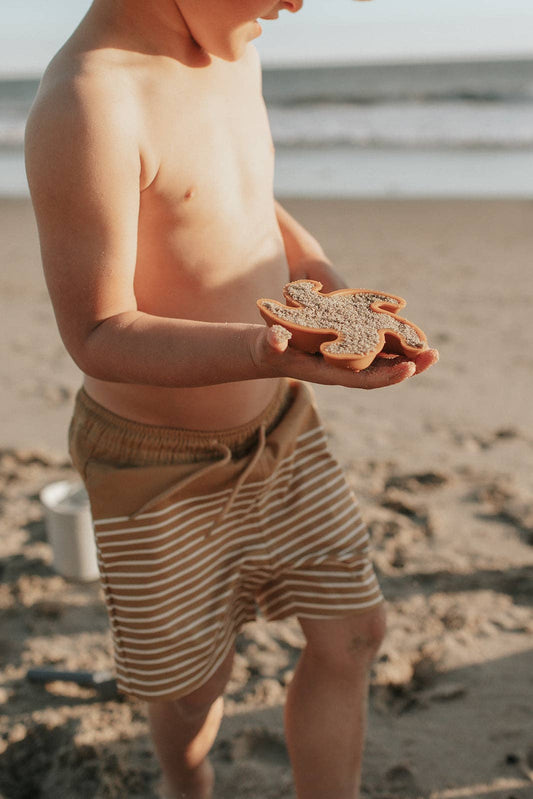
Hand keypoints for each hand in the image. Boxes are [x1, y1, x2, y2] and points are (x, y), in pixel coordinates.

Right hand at [253, 325, 438, 389]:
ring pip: (384, 362)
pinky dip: (395, 345)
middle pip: (381, 373)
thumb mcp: (267, 345)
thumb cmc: (268, 348)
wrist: (268, 351)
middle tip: (433, 355)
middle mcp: (343, 370)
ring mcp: (348, 361)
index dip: (387, 375)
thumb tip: (276, 341)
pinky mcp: (349, 350)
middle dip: (408, 366)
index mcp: (330, 372)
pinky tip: (411, 336)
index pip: (364, 379)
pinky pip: (377, 350)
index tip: (409, 368)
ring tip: (432, 350)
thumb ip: (271, 343)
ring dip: (407, 357)